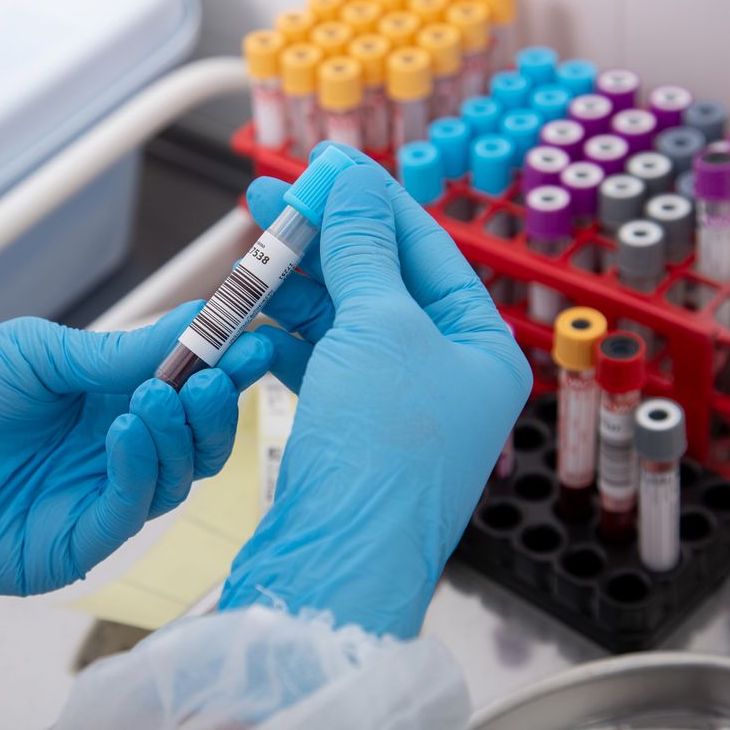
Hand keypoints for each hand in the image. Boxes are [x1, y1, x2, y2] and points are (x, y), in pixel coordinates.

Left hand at [0, 304, 272, 594]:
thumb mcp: (39, 353)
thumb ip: (120, 352)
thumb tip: (200, 320)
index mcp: (107, 402)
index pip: (186, 389)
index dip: (225, 366)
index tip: (259, 336)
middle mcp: (112, 454)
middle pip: (196, 442)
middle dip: (217, 405)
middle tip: (223, 370)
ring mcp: (95, 501)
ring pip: (175, 479)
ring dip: (179, 433)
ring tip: (158, 395)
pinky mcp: (73, 545)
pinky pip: (128, 511)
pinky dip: (138, 468)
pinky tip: (126, 430)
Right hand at [218, 144, 531, 638]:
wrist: (340, 561)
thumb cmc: (384, 454)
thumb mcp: (378, 328)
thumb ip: (361, 249)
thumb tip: (352, 180)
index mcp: (481, 346)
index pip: (425, 247)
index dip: (369, 201)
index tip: (320, 168)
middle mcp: (445, 374)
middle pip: (378, 281)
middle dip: (321, 240)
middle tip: (267, 200)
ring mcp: (395, 405)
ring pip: (341, 321)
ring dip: (295, 286)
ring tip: (248, 254)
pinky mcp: (349, 431)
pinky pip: (317, 362)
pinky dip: (284, 336)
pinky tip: (250, 317)